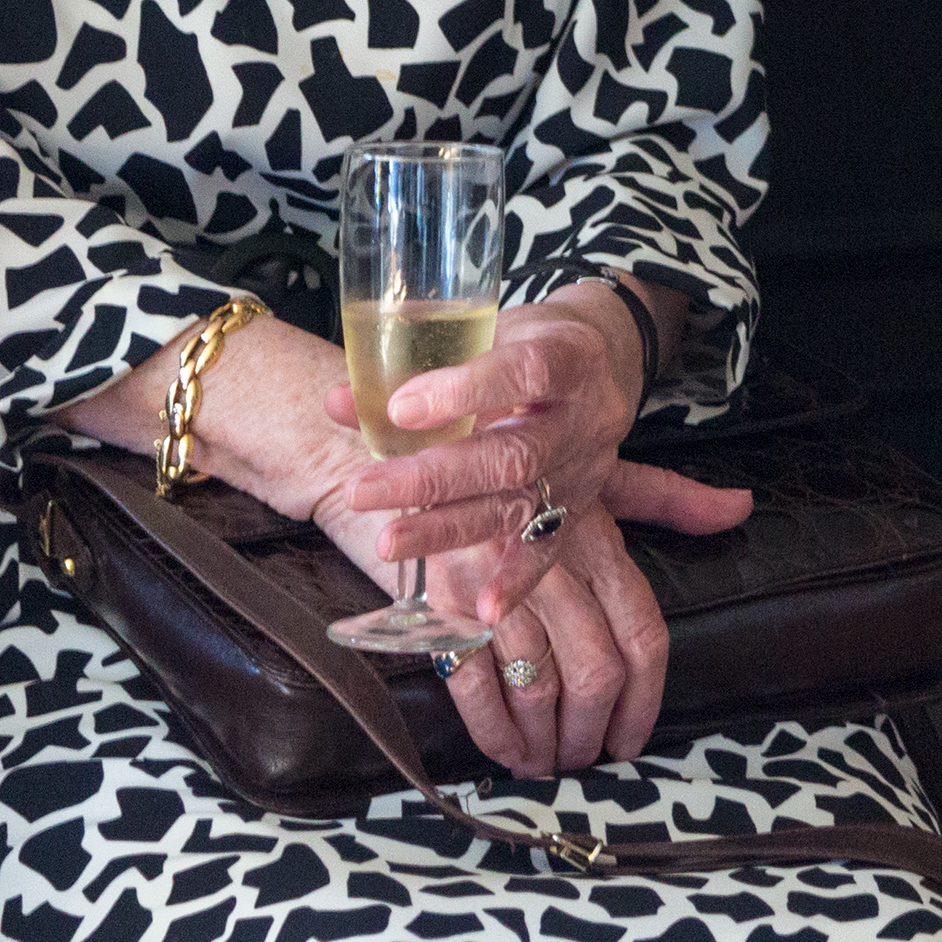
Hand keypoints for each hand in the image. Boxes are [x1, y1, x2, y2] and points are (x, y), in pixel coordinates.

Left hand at [321, 289, 747, 624]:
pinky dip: (515, 581)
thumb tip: (339, 403)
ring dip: (448, 529)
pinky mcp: (576, 508)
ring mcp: (583, 469)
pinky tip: (483, 609)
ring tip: (389, 541)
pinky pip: (547, 550)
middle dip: (433, 479)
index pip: (527, 371)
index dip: (466, 390)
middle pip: (512, 455)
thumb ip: (417, 365)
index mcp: (571, 357)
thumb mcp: (487, 333)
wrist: (602, 363)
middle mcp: (583, 419)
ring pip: (518, 504)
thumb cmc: (529, 341)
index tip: (399, 407)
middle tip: (361, 490)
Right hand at [405, 472, 746, 777]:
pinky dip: (494, 730)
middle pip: (593, 674)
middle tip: (582, 758)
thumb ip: (672, 500)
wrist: (432, 459)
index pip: (643, 636)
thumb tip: (739, 507)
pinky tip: (507, 750)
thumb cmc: (526, 476)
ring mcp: (498, 593)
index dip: (644, 700)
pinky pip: (474, 686)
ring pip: (537, 688)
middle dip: (590, 731)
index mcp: (601, 545)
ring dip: (544, 741)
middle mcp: (555, 573)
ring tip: (546, 763)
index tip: (631, 740)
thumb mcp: (602, 475)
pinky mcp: (445, 609)